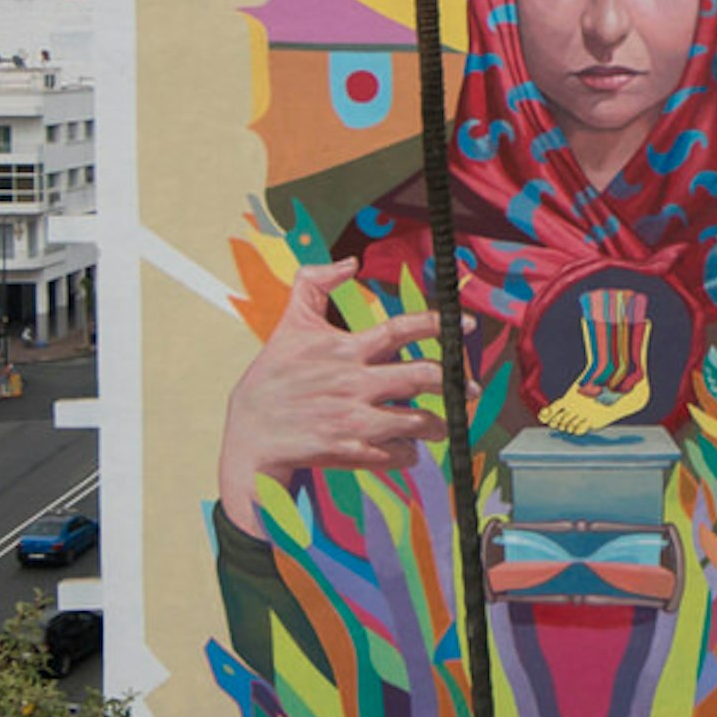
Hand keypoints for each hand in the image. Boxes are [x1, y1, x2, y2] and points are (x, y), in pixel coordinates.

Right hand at [219, 260, 446, 529]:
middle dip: (453, 381)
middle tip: (467, 386)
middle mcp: (354, 384)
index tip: (464, 323)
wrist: (249, 434)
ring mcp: (353, 421)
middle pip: (421, 376)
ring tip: (441, 423)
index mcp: (344, 351)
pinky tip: (407, 446)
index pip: (399, 329)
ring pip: (417, 421)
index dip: (436, 323)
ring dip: (437, 423)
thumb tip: (350, 262)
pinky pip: (398, 454)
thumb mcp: (289, 325)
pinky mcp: (351, 453)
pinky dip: (409, 452)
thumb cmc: (271, 379)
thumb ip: (313, 285)